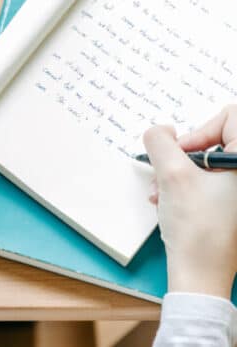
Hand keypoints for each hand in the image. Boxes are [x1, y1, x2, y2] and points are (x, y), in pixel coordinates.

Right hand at [143, 105, 236, 298]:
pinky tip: (169, 201)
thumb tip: (160, 130)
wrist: (202, 273)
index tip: (182, 152)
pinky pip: (208, 179)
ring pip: (207, 160)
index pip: (230, 116)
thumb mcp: (172, 174)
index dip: (200, 130)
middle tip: (167, 174)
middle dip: (182, 155)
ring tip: (162, 193)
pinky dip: (186, 185)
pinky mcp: (232, 204)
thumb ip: (160, 141)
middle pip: (214, 138)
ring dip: (178, 171)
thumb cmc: (197, 229)